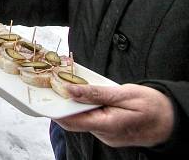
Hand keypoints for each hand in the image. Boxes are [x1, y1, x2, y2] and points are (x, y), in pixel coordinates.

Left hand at [56, 84, 174, 147]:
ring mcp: (108, 137)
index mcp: (108, 126)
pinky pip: (94, 121)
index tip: (47, 95)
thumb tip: (70, 90)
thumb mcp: (124, 94)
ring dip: (78, 106)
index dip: (57, 110)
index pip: (73, 121)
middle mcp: (106, 135)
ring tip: (73, 87)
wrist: (173, 120)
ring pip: (85, 120)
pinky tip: (89, 97)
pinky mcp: (111, 134)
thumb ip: (95, 93)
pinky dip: (88, 110)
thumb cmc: (153, 106)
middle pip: (76, 121)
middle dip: (66, 104)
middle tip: (58, 84)